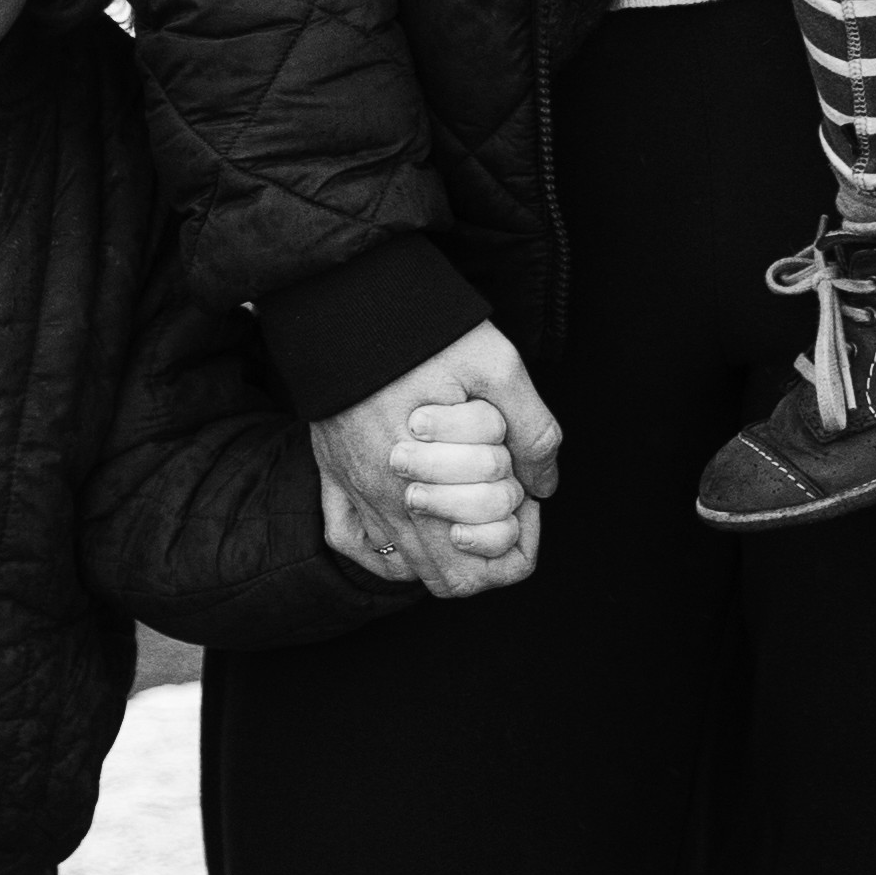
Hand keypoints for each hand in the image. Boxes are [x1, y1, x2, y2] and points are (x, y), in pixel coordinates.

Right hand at [311, 323, 563, 597]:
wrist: (345, 294)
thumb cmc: (424, 329)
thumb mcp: (499, 365)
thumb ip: (534, 431)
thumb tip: (544, 486)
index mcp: (426, 483)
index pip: (496, 563)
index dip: (525, 535)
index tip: (526, 490)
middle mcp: (385, 502)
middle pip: (454, 581)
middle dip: (490, 541)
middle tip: (500, 489)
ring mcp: (352, 492)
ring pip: (408, 569)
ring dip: (447, 542)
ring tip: (467, 490)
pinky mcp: (331, 475)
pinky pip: (353, 543)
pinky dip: (388, 546)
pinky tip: (416, 512)